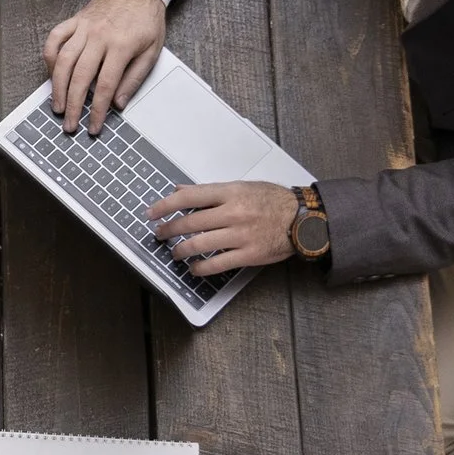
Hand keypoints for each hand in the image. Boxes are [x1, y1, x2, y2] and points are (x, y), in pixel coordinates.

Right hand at [42, 0, 168, 133]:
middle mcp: (99, 37)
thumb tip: (118, 103)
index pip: (105, 86)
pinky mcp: (75, 20)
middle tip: (70, 124)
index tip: (94, 126)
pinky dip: (50, 56)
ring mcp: (84, 27)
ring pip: (64, 60)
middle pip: (80, 77)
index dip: (98, 111)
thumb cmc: (147, 20)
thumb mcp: (151, 51)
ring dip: (58, 87)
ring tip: (58, 106)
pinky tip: (52, 72)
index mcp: (120, 46)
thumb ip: (134, 78)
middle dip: (74, 105)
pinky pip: (55, 38)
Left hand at [147, 181, 298, 277]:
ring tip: (175, 252)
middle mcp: (233, 212)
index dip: (165, 205)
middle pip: (190, 222)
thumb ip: (210, 191)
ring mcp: (240, 235)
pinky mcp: (248, 254)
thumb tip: (181, 190)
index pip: (188, 197)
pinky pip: (217, 264)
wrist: (302, 219)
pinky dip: (201, 268)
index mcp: (230, 192)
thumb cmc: (272, 201)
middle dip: (168, 230)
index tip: (151, 213)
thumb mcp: (241, 187)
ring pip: (199, 244)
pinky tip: (194, 268)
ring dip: (181, 250)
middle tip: (159, 234)